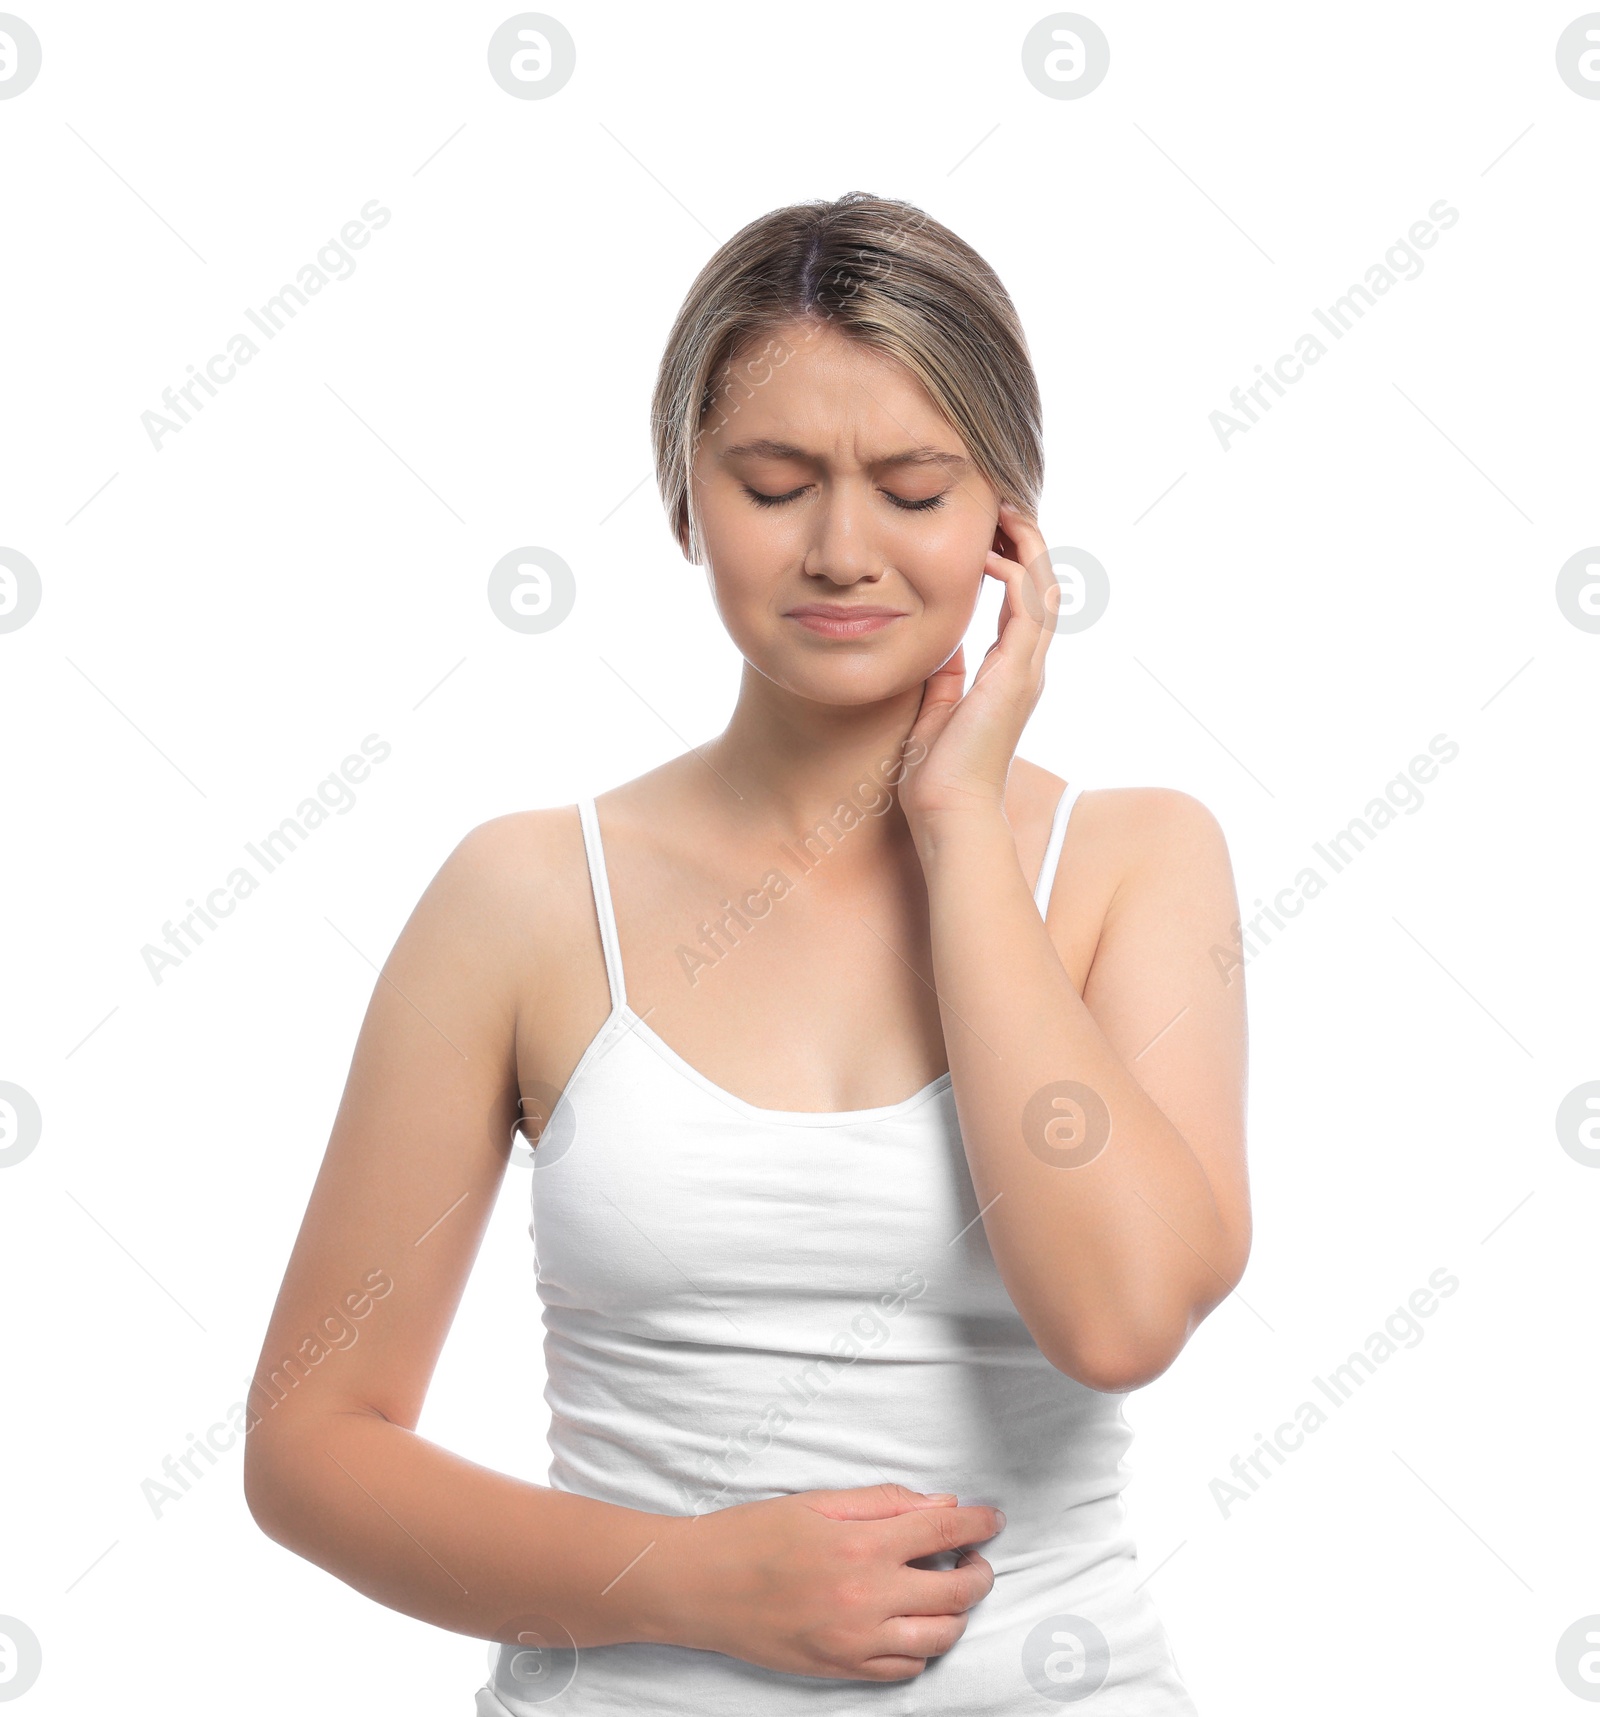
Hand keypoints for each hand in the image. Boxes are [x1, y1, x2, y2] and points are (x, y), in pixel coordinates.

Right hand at [660, 1482, 1001, 1680]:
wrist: (699, 1588)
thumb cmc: (752, 1535)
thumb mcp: (817, 1501)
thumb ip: (884, 1502)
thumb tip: (941, 1506)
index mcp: (860, 1546)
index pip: (942, 1535)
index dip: (979, 1524)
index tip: (993, 1518)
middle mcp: (865, 1599)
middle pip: (954, 1592)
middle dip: (978, 1573)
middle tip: (974, 1558)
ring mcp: (855, 1642)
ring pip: (938, 1638)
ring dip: (956, 1613)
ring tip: (948, 1591)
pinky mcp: (841, 1669)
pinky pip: (904, 1669)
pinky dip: (921, 1647)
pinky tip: (912, 1624)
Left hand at [898, 500, 1058, 829]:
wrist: (947, 812)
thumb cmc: (936, 773)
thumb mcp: (937, 708)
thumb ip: (945, 674)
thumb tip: (941, 643)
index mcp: (1009, 674)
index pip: (1021, 603)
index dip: (1012, 562)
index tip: (988, 529)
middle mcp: (1026, 668)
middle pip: (1043, 586)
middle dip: (1027, 541)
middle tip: (1003, 503)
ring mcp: (1026, 670)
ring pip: (1045, 589)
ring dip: (1028, 545)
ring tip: (1005, 509)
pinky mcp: (1016, 674)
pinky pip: (1029, 608)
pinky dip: (1017, 573)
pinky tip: (992, 550)